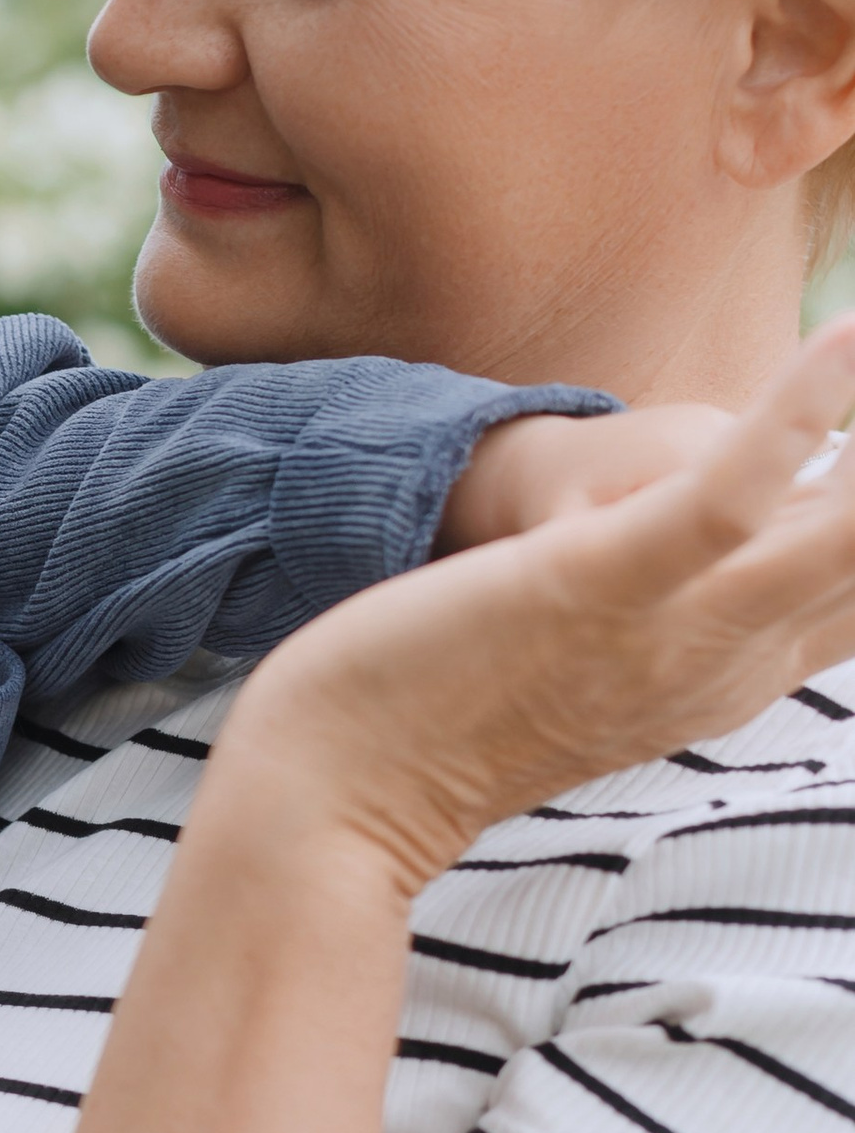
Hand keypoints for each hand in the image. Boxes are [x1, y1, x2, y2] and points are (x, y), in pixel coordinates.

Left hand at [232, 317, 854, 898]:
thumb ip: (695, 622)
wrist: (330, 792)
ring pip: (851, 533)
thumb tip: (753, 566)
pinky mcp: (598, 578)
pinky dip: (800, 413)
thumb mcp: (608, 671)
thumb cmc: (448, 717)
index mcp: (743, 673)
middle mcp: (736, 658)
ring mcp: (675, 625)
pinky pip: (727, 490)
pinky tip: (850, 340)